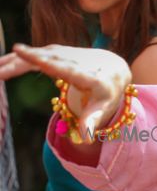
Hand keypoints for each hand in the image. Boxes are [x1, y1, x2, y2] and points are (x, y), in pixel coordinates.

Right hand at [0, 44, 131, 140]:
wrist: (112, 67)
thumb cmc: (107, 93)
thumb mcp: (105, 108)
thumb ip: (93, 121)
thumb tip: (86, 139)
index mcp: (89, 76)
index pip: (65, 69)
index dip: (44, 61)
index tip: (24, 53)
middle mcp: (76, 60)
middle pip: (47, 61)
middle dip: (23, 62)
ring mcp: (65, 53)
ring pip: (38, 55)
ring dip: (15, 61)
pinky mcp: (56, 51)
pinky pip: (35, 54)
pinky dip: (18, 58)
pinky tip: (1, 64)